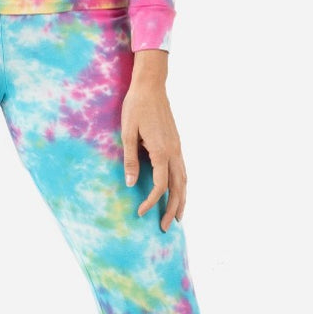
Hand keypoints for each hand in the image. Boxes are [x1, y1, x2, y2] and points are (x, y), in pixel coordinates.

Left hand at [120, 57, 186, 231]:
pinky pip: (183, 170)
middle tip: (165, 227)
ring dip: (182, 200)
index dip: (151, 202)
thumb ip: (130, 159)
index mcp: (161, 151)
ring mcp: (178, 147)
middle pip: (178, 188)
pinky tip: (178, 191)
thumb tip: (129, 183)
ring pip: (185, 180)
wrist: (151, 86)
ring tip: (177, 217)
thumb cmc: (136, 107)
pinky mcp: (177, 143)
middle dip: (173, 209)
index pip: (160, 185)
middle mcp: (174, 152)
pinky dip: (183, 185)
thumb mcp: (127, 133)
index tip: (141, 213)